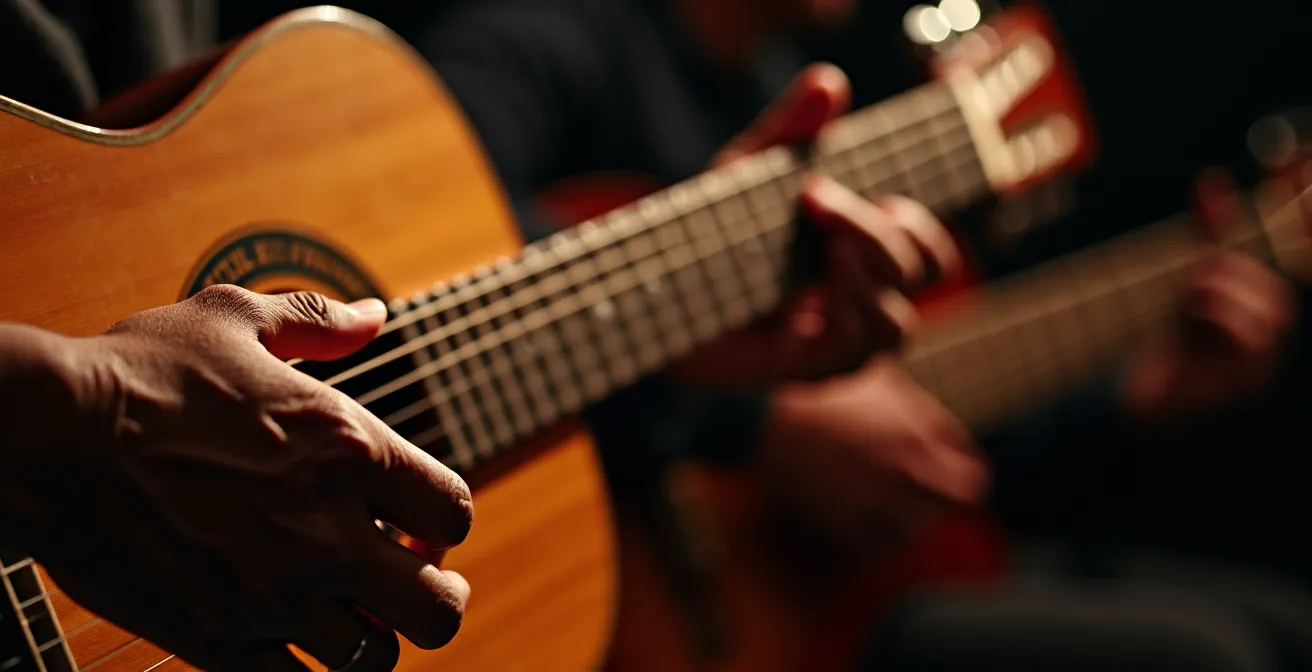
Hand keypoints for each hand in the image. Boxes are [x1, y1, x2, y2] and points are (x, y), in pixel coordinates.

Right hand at [11, 285, 471, 671]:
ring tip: (350, 612)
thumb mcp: (233, 318)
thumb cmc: (139, 372)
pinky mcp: (220, 639)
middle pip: (440, 607)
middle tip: (411, 580)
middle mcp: (329, 531)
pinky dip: (303, 669)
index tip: (417, 520)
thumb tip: (373, 315)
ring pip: (374, 657)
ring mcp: (277, 594)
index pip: (453, 511)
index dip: (444, 521)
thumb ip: (317, 319)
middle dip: (437, 595)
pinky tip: (290, 640)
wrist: (47, 437)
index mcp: (351, 449)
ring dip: (371, 634)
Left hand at [672, 64, 959, 386]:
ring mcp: (838, 341)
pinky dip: (844, 316)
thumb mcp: (749, 174)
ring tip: (827, 246)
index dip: (920, 223)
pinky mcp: (807, 370)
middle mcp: (860, 300)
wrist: (650, 289)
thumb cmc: (707, 234)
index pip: (928, 250)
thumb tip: (829, 83)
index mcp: (861, 254)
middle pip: (921, 275)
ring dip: (868, 274)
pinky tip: (813, 291)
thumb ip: (790, 132)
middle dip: (882, 232)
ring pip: (897, 322)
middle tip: (816, 198)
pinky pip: (853, 354)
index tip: (876, 192)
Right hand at [757, 358, 987, 553]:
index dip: (962, 471)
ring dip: (913, 517)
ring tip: (894, 501)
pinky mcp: (844, 522)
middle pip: (957, 502)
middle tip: (928, 486)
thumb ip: (923, 413)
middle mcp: (904, 471)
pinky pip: (882, 547)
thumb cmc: (824, 390)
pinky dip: (882, 537)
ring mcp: (874, 500)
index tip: (948, 469)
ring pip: (919, 529)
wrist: (766, 415)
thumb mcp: (882, 383)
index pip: (974, 476)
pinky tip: (870, 517)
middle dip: (944, 493)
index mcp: (918, 434)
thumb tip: (949, 441)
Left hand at [1122, 171, 1295, 426]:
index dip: (1298, 207)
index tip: (1292, 166)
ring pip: (1274, 306)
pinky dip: (1224, 315)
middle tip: (1197, 264)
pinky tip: (1194, 314)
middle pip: (1286, 277)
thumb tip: (1213, 180)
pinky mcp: (1249, 380)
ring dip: (1225, 289)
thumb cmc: (1164, 332)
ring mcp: (1265, 355)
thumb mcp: (1184, 272)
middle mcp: (1271, 324)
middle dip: (1241, 263)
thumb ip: (1206, 230)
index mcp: (1262, 294)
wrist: (1132, 391)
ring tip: (1187, 292)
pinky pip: (1255, 338)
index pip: (1300, 247)